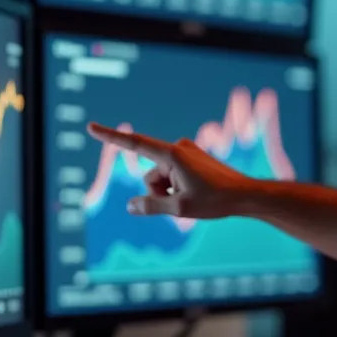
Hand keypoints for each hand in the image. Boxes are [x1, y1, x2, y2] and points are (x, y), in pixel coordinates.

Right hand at [86, 122, 258, 218]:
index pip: (134, 144)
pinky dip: (178, 188)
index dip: (110, 137)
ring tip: (194, 197)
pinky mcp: (191, 158)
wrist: (245, 195)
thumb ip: (150, 206)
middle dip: (160, 192)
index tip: (91, 127)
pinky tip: (197, 193)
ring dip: (170, 192)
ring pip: (161, 178)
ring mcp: (185, 152)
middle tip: (187, 199)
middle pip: (151, 176)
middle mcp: (178, 148)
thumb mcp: (179, 208)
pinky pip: (173, 176)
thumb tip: (129, 206)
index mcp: (173, 155)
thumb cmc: (215, 200)